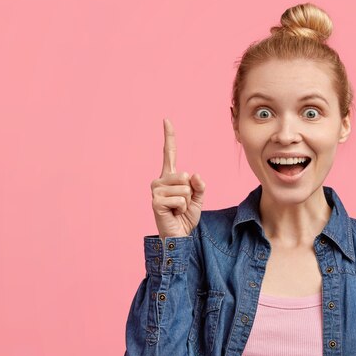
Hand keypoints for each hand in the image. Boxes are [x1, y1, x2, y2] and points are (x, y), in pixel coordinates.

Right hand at [150, 118, 204, 237]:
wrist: (178, 236)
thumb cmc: (185, 216)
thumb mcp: (198, 198)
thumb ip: (199, 185)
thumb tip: (194, 175)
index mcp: (170, 176)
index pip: (169, 152)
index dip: (169, 136)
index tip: (166, 120)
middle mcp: (160, 180)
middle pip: (185, 175)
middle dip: (190, 192)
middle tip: (182, 204)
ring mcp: (156, 190)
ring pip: (184, 189)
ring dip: (186, 202)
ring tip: (177, 210)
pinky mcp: (155, 201)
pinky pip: (180, 199)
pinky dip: (182, 208)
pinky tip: (173, 214)